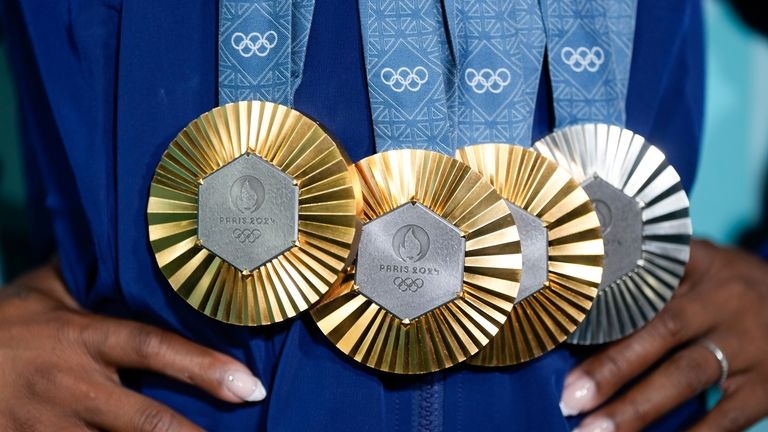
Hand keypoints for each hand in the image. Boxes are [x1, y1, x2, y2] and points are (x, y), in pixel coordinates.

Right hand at [0, 262, 265, 430]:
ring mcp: (45, 425)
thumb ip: (92, 274)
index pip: (153, 349)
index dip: (204, 368)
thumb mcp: (45, 289)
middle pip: (143, 418)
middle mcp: (70, 384)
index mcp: (82, 337)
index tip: (249, 387)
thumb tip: (134, 237)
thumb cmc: (4, 322)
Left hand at [560, 240, 767, 431]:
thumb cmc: (731, 289)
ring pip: (685, 375)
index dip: (602, 301)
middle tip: (570, 398)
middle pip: (660, 331)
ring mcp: (747, 342)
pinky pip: (727, 415)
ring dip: (637, 408)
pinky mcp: (767, 383)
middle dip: (611, 368)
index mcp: (697, 265)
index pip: (644, 277)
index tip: (561, 327)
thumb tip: (581, 318)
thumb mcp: (699, 267)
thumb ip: (651, 282)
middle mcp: (721, 300)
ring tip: (594, 431)